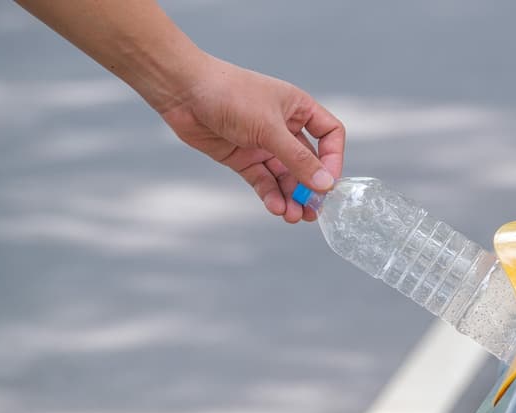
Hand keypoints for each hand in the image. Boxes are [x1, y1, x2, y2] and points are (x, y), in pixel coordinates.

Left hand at [159, 55, 344, 222]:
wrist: (183, 92)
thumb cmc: (230, 95)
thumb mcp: (269, 128)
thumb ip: (298, 159)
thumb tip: (325, 185)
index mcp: (298, 109)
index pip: (329, 135)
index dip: (333, 159)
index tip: (328, 182)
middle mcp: (284, 127)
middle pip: (307, 162)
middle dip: (310, 187)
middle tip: (312, 211)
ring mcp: (263, 144)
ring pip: (285, 176)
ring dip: (291, 197)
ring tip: (293, 216)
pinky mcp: (243, 158)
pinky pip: (263, 181)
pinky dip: (271, 195)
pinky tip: (276, 207)